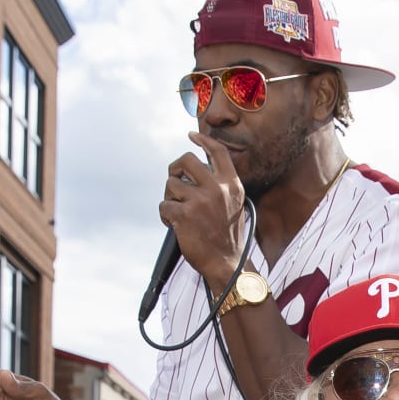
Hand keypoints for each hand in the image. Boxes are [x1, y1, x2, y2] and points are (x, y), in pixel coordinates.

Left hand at [161, 133, 247, 290]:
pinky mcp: (184, 215)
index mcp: (231, 185)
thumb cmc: (227, 236)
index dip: (203, 141)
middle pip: (187, 160)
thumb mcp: (235, 205)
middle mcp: (217, 189)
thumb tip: (199, 170)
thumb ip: (221, 186)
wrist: (226, 263)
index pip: (218, 152)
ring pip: (171, 185)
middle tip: (175, 179)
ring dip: (170, 198)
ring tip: (180, 214)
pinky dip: (166, 216)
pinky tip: (176, 226)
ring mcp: (200, 201)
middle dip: (175, 168)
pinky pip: (163, 206)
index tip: (192, 135)